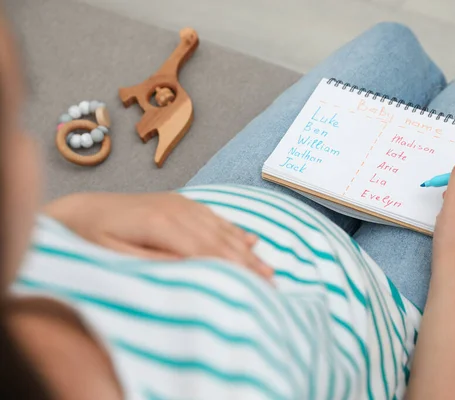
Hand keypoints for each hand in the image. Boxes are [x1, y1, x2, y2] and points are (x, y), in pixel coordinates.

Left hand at [43, 192, 272, 278]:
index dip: (233, 270)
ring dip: (245, 250)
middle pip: (220, 240)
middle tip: (271, 284)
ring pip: (221, 229)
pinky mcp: (180, 203)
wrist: (80, 210)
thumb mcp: (113, 255)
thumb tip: (191, 269)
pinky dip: (233, 230)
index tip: (254, 288)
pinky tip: (248, 239)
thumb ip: (154, 262)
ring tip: (266, 268)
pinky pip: (213, 217)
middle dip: (247, 263)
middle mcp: (177, 210)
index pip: (207, 251)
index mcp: (162, 224)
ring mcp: (180, 204)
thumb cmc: (91, 238)